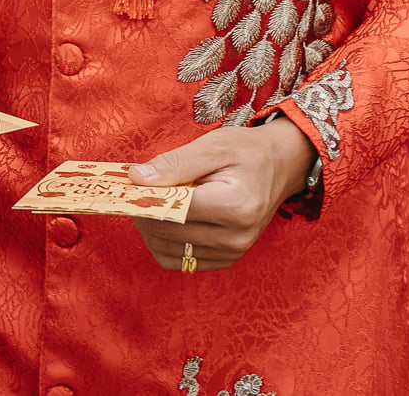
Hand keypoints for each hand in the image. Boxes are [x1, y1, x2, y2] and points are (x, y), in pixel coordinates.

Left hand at [126, 119, 316, 272]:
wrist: (282, 165)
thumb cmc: (247, 151)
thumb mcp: (212, 146)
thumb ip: (174, 164)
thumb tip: (135, 178)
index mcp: (236, 206)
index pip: (174, 210)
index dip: (144, 197)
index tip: (126, 184)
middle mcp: (236, 236)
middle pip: (168, 232)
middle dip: (143, 211)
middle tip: (133, 189)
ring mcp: (233, 252)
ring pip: (169, 251)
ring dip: (150, 228)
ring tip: (149, 201)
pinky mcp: (226, 259)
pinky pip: (181, 261)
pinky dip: (164, 242)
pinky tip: (165, 218)